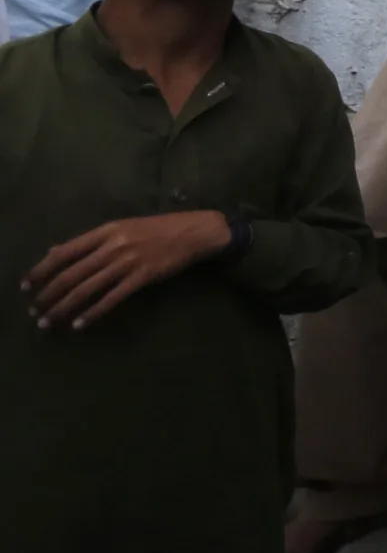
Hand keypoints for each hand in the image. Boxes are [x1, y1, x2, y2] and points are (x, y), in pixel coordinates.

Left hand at [23, 211, 232, 329]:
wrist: (194, 232)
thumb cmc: (156, 229)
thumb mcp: (120, 228)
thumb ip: (89, 242)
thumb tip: (54, 251)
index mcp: (105, 231)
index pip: (64, 252)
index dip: (41, 270)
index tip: (26, 286)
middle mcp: (113, 246)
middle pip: (71, 274)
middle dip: (48, 295)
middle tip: (34, 313)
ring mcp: (128, 262)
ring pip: (87, 288)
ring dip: (65, 308)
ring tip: (50, 322)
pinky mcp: (143, 277)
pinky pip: (112, 298)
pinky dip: (94, 312)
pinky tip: (80, 324)